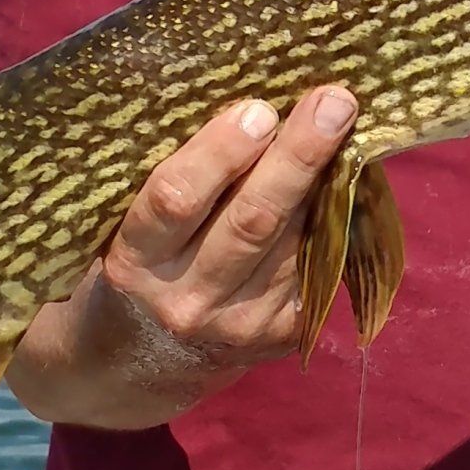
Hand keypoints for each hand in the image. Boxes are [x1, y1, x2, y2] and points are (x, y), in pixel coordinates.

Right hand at [8, 84, 357, 427]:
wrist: (133, 368)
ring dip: (326, 180)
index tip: (257, 108)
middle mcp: (187, 301)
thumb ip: (172, 183)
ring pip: (294, 242)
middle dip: (297, 156)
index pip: (176, 200)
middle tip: (333, 102)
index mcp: (134, 264)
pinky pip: (315, 264)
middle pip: (252, 221)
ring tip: (345, 123)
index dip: (220, 152)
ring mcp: (239, 325)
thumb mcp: (124, 231)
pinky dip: (331, 217)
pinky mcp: (280, 337)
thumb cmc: (131, 269)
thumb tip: (249, 106)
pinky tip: (343, 177)